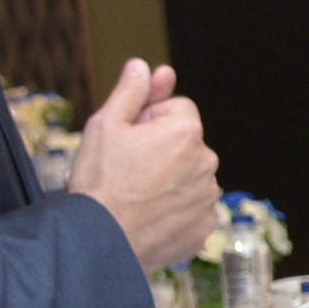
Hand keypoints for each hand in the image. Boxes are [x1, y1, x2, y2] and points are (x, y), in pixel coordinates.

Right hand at [70, 56, 219, 269]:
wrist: (100, 241)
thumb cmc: (100, 180)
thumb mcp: (106, 124)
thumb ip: (130, 91)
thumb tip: (143, 66)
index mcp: (186, 131)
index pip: (175, 107)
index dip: (148, 118)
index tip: (128, 137)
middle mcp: (207, 163)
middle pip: (183, 143)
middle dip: (160, 149)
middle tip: (125, 169)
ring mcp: (207, 198)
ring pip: (187, 177)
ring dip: (167, 180)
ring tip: (133, 196)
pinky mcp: (203, 228)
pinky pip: (190, 210)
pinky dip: (173, 211)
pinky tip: (146, 217)